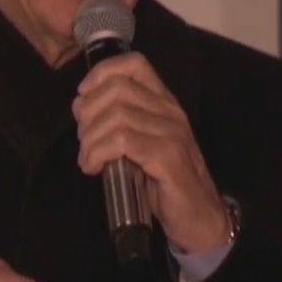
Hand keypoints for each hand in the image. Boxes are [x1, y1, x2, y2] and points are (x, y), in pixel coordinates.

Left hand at [72, 52, 231, 252]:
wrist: (199, 217)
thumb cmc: (165, 183)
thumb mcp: (140, 146)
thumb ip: (118, 124)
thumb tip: (82, 110)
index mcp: (163, 103)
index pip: (134, 64)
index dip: (101, 73)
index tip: (83, 97)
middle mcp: (170, 111)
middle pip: (117, 89)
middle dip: (88, 113)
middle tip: (84, 140)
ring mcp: (172, 133)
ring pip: (116, 116)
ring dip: (90, 139)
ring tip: (88, 159)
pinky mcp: (168, 157)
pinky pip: (123, 141)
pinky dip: (99, 153)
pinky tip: (94, 167)